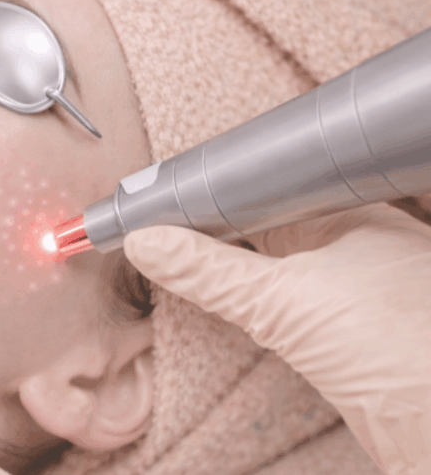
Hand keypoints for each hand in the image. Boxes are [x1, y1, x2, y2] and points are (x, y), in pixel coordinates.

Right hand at [123, 203, 430, 474]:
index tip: (162, 206)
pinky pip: (294, 297)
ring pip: (280, 263)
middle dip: (217, 230)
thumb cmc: (395, 349)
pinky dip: (259, 298)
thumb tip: (144, 241)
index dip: (213, 197)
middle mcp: (360, 243)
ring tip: (181, 264)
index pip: (265, 191)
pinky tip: (234, 302)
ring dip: (235, 267)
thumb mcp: (280, 302)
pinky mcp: (355, 327)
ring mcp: (361, 284)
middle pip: (269, 225)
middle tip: (157, 234)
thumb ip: (208, 272)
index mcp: (351, 214)